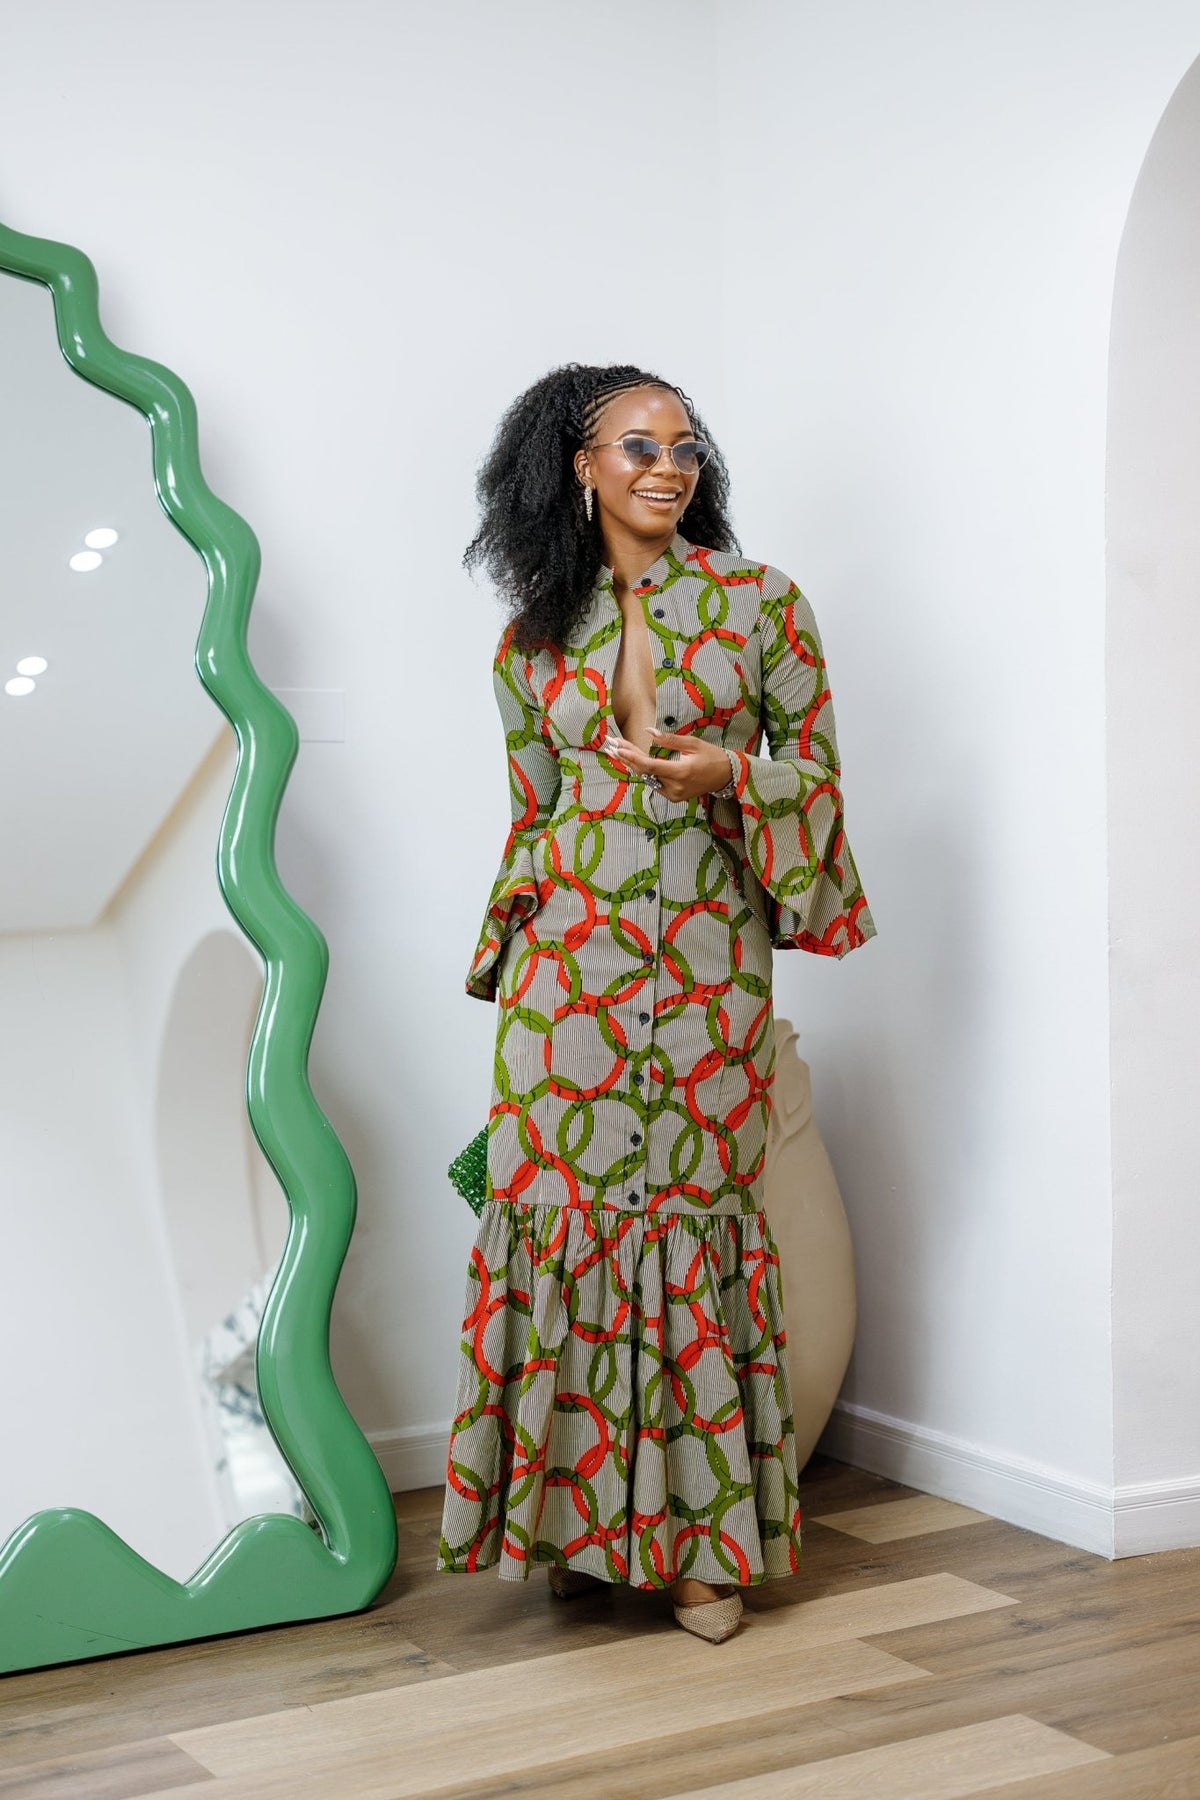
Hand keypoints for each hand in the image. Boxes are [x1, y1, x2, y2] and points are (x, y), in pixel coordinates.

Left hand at [606, 728, 733, 801]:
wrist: (727, 776)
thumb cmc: (712, 756)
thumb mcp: (692, 743)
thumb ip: (669, 739)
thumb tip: (649, 732)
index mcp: (681, 772)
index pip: (650, 766)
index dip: (632, 757)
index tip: (618, 748)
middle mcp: (675, 787)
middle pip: (645, 772)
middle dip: (628, 758)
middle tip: (612, 745)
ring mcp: (674, 795)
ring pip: (648, 779)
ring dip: (634, 764)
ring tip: (619, 750)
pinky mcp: (674, 797)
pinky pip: (655, 783)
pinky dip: (645, 772)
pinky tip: (634, 761)